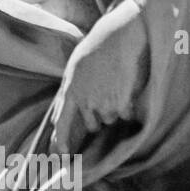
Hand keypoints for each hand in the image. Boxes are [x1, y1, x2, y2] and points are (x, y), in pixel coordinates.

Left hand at [51, 0, 150, 154]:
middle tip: (105, 93)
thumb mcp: (76, 68)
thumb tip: (62, 116)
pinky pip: (126, 115)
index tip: (62, 154)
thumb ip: (70, 91)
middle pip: (92, 124)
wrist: (120, 36)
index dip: (61, 140)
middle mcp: (85, 100)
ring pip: (110, 119)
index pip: (61, 122)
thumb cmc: (97, 50)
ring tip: (116, 85)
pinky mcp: (121, 103)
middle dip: (99, 116)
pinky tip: (127, 86)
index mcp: (70, 90)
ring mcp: (104, 103)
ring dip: (114, 109)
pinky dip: (128, 106)